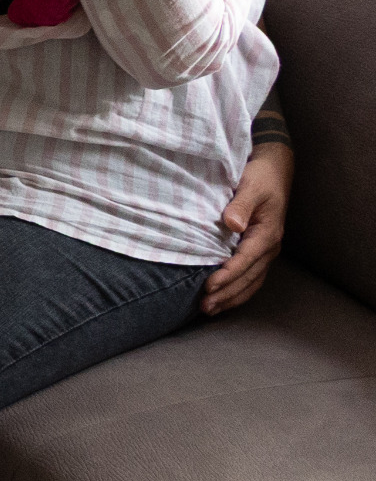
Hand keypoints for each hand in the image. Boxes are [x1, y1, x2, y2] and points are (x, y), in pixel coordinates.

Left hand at [202, 142, 291, 314]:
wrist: (275, 172)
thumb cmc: (261, 178)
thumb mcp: (251, 186)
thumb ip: (241, 206)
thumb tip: (232, 224)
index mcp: (267, 234)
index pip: (245, 260)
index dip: (228, 275)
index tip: (209, 286)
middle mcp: (270, 247)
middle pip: (248, 277)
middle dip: (227, 293)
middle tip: (205, 307)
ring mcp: (267, 251)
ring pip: (251, 281)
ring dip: (232, 296)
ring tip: (211, 309)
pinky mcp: (260, 250)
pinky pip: (251, 276)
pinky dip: (238, 290)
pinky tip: (224, 298)